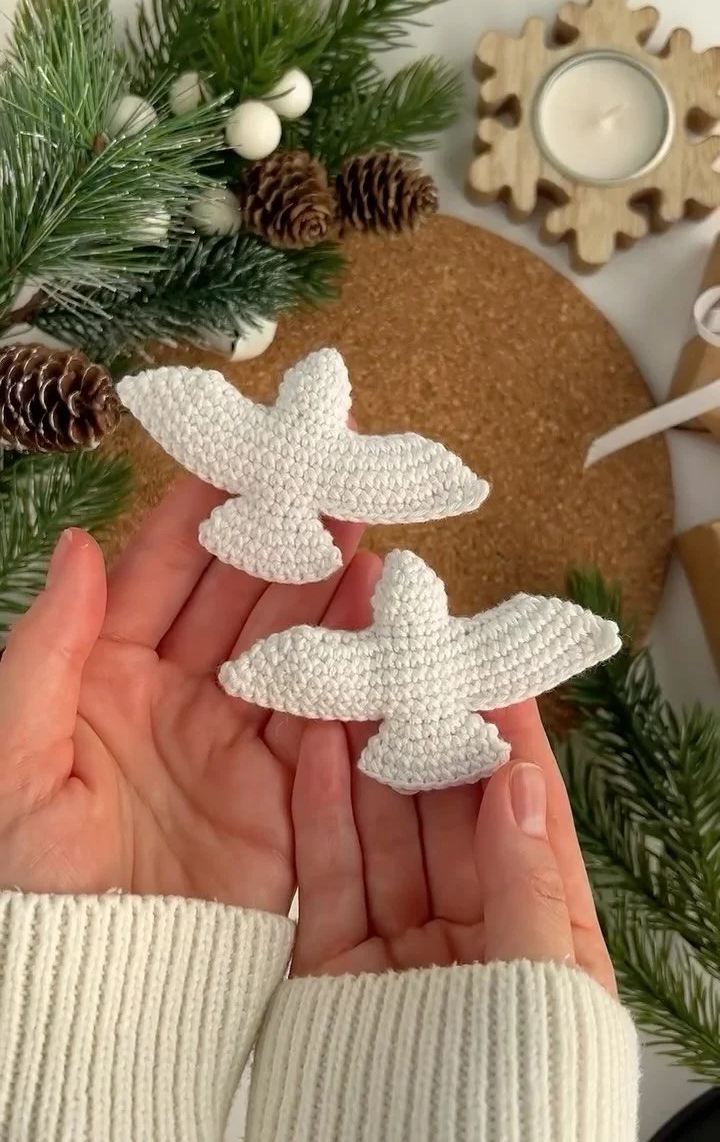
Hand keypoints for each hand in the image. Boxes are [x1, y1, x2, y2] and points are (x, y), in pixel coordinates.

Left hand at [0, 475, 376, 913]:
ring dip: (329, 587)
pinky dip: (353, 670)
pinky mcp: (280, 796)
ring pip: (289, 644)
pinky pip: (321, 720)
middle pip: (240, 594)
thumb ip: (42, 650)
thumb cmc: (26, 883)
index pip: (163, 569)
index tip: (253, 447)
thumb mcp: (9, 759)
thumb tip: (78, 544)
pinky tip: (382, 618)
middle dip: (287, 531)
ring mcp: (230, 743)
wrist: (87, 997)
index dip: (206, 506)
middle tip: (338, 471)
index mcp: (102, 673)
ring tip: (371, 531)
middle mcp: (174, 695)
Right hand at [292, 669, 614, 993]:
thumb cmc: (506, 1092)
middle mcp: (474, 936)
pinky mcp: (332, 966)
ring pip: (384, 836)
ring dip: (369, 760)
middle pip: (450, 822)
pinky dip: (321, 811)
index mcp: (542, 942)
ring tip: (356, 684)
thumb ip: (526, 882)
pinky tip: (318, 746)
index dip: (514, 749)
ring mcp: (401, 949)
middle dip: (431, 741)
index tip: (495, 676)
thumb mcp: (539, 987)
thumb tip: (518, 778)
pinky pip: (330, 876)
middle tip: (412, 663)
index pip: (531, 825)